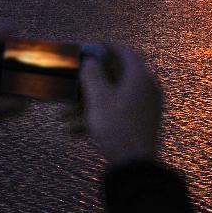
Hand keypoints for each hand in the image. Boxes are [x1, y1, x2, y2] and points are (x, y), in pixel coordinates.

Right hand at [79, 44, 161, 167]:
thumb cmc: (116, 128)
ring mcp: (145, 105)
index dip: (105, 47)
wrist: (133, 165)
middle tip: (73, 82)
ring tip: (64, 115)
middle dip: (90, 81)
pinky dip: (98, 116)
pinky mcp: (141, 121)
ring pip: (112, 96)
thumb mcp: (98, 98)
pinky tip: (75, 129)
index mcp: (140, 76)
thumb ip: (92, 74)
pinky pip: (117, 111)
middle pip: (116, 75)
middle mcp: (147, 87)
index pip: (124, 51)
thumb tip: (90, 60)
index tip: (88, 48)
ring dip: (88, 103)